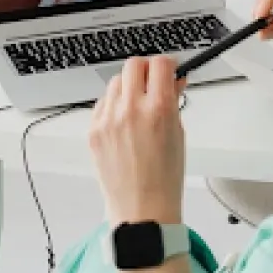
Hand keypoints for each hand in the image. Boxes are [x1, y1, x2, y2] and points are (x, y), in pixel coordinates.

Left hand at [89, 56, 186, 224]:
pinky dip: (114, 105)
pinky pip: (102, 103)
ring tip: (138, 104)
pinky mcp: (93, 131)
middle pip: (134, 65)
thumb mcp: (179, 133)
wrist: (142, 208)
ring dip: (129, 86)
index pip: (160, 64)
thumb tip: (172, 82)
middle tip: (154, 81)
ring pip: (116, 82)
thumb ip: (173, 102)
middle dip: (147, 69)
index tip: (171, 70)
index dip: (168, 64)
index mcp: (158, 108)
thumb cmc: (165, 178)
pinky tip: (124, 120)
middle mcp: (130, 109)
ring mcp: (108, 120)